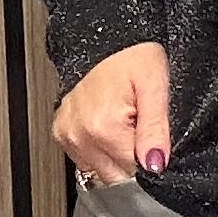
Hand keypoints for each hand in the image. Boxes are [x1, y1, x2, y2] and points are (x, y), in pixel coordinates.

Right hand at [53, 41, 170, 185]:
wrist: (107, 39)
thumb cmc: (134, 57)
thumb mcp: (156, 86)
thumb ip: (156, 129)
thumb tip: (154, 165)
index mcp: (103, 127)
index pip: (135, 173)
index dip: (150, 159)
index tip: (153, 139)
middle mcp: (79, 134)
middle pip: (117, 177)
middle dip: (133, 159)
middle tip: (139, 127)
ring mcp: (67, 135)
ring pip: (101, 172)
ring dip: (116, 156)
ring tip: (124, 124)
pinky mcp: (61, 134)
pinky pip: (87, 161)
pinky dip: (101, 150)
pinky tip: (109, 128)